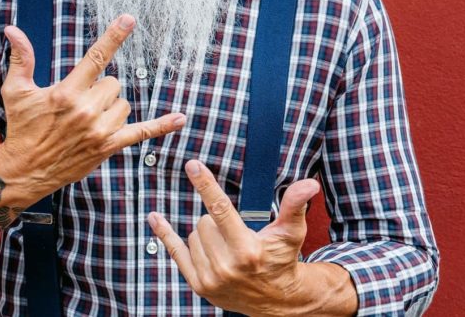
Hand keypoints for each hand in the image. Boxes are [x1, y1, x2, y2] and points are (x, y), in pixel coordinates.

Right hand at [0, 14, 185, 199]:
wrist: (25, 170)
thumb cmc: (21, 128)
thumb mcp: (16, 91)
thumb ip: (21, 59)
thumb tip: (13, 30)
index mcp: (66, 93)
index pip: (95, 58)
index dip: (113, 37)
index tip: (129, 19)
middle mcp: (86, 110)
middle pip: (113, 83)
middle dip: (99, 88)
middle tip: (78, 102)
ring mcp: (100, 130)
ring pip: (123, 104)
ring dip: (111, 106)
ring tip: (87, 118)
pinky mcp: (108, 146)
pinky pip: (141, 133)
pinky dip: (161, 126)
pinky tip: (180, 118)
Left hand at [148, 160, 352, 316]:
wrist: (276, 300)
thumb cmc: (282, 260)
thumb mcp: (291, 233)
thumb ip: (295, 206)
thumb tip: (308, 184)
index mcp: (247, 250)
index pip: (221, 210)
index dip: (206, 186)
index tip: (192, 165)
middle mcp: (226, 266)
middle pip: (204, 222)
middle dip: (216, 221)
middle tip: (234, 233)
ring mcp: (210, 278)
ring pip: (193, 235)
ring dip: (206, 234)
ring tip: (226, 245)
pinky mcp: (199, 285)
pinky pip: (175, 252)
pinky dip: (165, 234)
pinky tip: (155, 218)